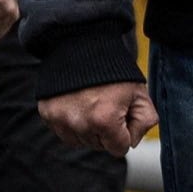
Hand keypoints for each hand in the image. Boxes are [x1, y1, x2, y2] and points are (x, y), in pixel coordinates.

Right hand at [39, 80, 156, 155]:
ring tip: (91, 102)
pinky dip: (71, 121)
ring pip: (81, 140)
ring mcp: (60, 119)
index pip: (119, 148)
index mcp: (104, 120)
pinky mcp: (47, 112)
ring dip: (88, 128)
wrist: (81, 43)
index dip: (125, 131)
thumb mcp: (139, 93)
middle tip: (106, 102)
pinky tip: (77, 102)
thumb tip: (131, 141)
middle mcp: (79, 123)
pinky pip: (63, 131)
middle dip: (106, 130)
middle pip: (99, 145)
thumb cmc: (113, 69)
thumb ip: (145, 122)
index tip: (122, 111)